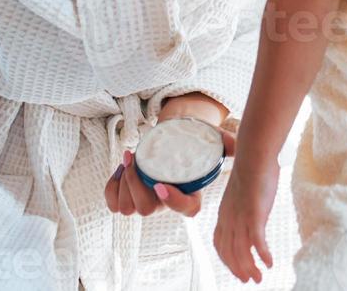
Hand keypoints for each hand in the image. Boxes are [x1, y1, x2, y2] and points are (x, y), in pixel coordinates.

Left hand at [104, 123, 236, 217]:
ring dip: (123, 183)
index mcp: (191, 194)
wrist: (175, 136)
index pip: (185, 208)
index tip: (160, 183)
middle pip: (146, 209)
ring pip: (128, 208)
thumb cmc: (194, 139)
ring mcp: (148, 202)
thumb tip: (234, 144)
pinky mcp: (131, 197)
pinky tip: (121, 168)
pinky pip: (114, 204)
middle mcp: (168, 202)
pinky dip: (112, 187)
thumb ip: (227, 143)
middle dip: (135, 185)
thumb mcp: (214, 139)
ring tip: (130, 159)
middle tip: (135, 158)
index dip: (172, 200)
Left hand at [213, 159, 279, 283]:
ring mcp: (241, 218)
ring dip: (250, 268)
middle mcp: (229, 219)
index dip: (227, 259)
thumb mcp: (242, 189)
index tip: (236, 268)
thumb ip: (244, 202)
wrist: (255, 154)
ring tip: (259, 278)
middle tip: (249, 280)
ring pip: (242, 252)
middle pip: (229, 253)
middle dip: (238, 269)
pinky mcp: (255, 215)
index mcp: (224, 212)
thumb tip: (252, 204)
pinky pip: (257, 243)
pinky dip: (262, 256)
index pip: (220, 244)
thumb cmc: (253, 167)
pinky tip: (270, 263)